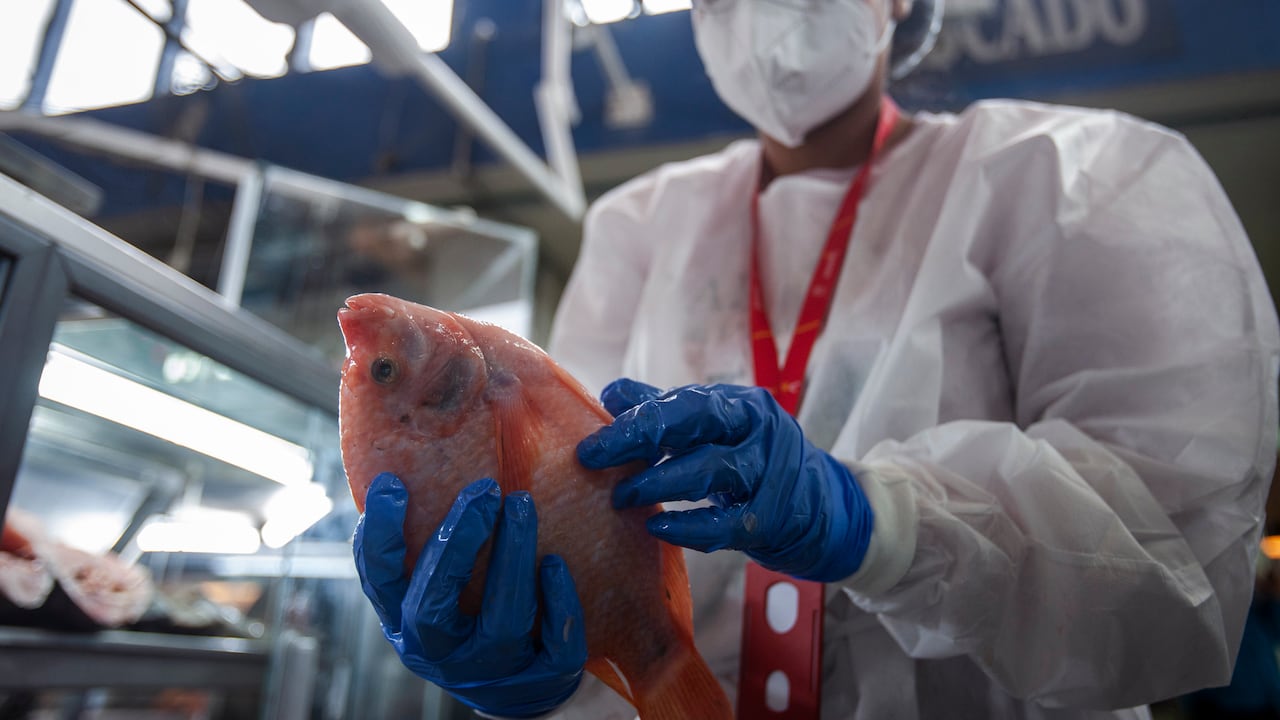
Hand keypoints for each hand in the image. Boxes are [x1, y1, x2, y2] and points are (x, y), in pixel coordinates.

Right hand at [353, 473, 586, 717]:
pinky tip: (557, 564)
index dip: (380, 535)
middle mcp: (440, 653)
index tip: (392, 484)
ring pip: (501, 623)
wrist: (518, 690)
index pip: (379, 581)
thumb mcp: (436, 590)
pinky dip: (558, 604)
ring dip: (512, 560)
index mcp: (406, 622)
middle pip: (433, 606)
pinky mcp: (540, 682)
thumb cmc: (470, 619)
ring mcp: (490, 673)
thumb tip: (410, 464)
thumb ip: (425, 543)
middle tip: (483, 489)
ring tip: (522, 505)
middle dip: (456, 544)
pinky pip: (555, 648)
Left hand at [579, 379, 873, 581]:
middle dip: (639, 440)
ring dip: (659, 483)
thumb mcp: (714, 430)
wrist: (820, 508)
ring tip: (621, 497)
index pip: (684, 403)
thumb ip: (664, 410)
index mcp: (740, 405)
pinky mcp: (772, 518)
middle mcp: (760, 431)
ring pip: (711, 472)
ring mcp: (770, 473)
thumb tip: (610, 394)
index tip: (593, 440)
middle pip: (696, 426)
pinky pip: (726, 523)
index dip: (637, 419)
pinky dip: (688, 526)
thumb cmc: (753, 462)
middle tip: (594, 462)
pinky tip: (657, 528)